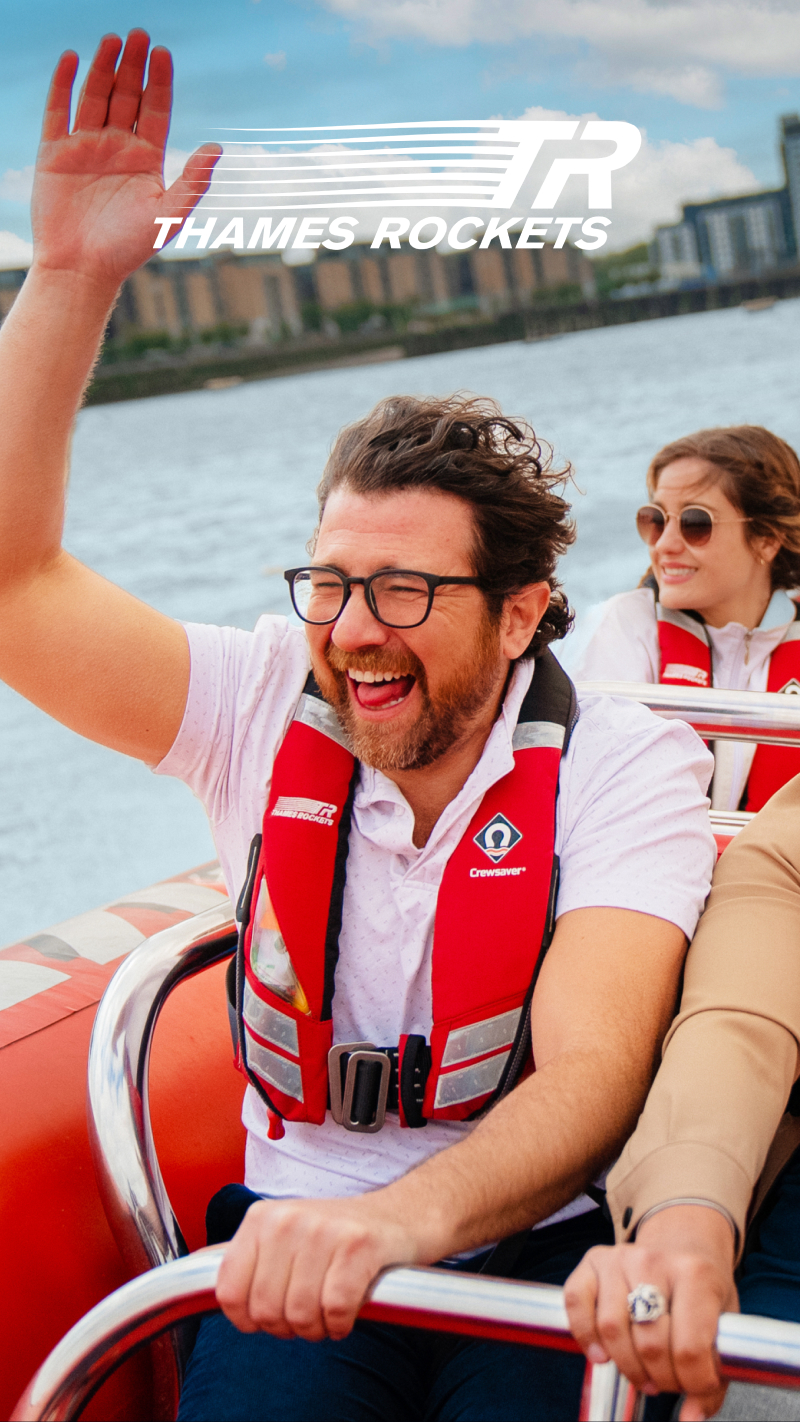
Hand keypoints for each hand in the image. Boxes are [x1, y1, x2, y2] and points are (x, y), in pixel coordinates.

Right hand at [31, 29, 218, 288]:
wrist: (83, 270)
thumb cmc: (129, 249)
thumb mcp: (168, 214)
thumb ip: (193, 181)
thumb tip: (218, 147)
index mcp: (146, 160)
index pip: (155, 110)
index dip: (159, 82)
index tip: (163, 53)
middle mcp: (117, 149)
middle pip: (126, 96)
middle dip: (133, 66)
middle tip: (139, 34)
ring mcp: (85, 147)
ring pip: (95, 96)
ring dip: (103, 68)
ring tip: (113, 39)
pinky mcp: (55, 153)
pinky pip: (58, 110)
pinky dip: (63, 84)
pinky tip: (72, 59)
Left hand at [215, 1195, 418, 1341]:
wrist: (402, 1214)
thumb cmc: (339, 1235)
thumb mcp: (285, 1236)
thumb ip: (248, 1261)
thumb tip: (196, 1286)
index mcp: (261, 1218)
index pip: (229, 1292)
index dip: (248, 1320)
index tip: (270, 1317)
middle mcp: (287, 1219)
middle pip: (266, 1311)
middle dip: (289, 1328)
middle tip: (309, 1315)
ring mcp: (323, 1230)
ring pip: (301, 1314)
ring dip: (318, 1329)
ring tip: (328, 1313)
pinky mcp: (359, 1245)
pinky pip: (336, 1309)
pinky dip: (342, 1323)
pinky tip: (348, 1314)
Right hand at [564, 1205, 737, 1421]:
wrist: (683, 1244)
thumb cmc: (703, 1292)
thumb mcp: (723, 1326)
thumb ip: (714, 1378)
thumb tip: (691, 1419)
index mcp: (697, 1274)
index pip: (690, 1348)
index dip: (693, 1382)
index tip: (697, 1386)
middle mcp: (655, 1260)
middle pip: (650, 1344)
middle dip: (661, 1379)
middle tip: (668, 1382)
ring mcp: (620, 1257)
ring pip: (612, 1329)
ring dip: (627, 1367)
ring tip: (644, 1374)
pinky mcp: (593, 1260)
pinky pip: (576, 1303)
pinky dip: (584, 1335)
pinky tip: (601, 1356)